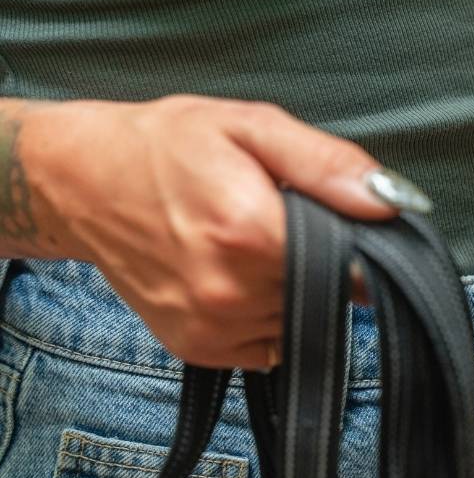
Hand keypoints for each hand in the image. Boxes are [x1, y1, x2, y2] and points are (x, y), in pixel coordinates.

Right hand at [18, 96, 423, 370]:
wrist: (78, 183)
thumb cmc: (164, 146)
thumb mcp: (248, 126)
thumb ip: (325, 164)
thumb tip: (391, 201)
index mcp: (249, 232)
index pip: (353, 265)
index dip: (355, 243)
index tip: (337, 221)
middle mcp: (231, 291)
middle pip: (328, 295)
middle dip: (322, 264)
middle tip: (280, 224)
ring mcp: (213, 328)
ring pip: (300, 321)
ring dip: (293, 292)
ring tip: (250, 246)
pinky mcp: (200, 350)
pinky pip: (269, 344)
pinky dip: (268, 316)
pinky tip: (237, 277)